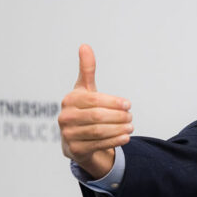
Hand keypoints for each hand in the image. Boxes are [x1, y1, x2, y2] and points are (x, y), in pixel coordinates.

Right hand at [57, 45, 132, 178]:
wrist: (77, 139)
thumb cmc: (84, 110)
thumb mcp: (85, 90)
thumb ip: (87, 70)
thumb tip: (85, 45)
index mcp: (69, 100)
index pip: (94, 100)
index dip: (114, 102)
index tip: (129, 104)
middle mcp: (64, 118)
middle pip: (97, 117)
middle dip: (118, 116)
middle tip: (131, 117)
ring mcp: (67, 135)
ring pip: (98, 132)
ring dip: (119, 129)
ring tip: (131, 126)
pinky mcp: (74, 151)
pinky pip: (97, 145)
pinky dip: (114, 141)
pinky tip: (125, 137)